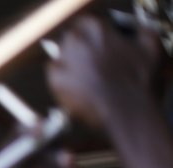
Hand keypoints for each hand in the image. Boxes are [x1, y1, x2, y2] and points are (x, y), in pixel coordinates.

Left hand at [46, 14, 163, 128]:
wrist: (127, 109)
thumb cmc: (139, 80)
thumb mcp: (150, 48)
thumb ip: (140, 34)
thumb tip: (136, 34)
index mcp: (98, 30)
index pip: (86, 24)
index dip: (91, 35)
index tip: (95, 43)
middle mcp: (78, 42)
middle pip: (71, 39)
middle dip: (79, 48)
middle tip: (89, 61)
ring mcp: (65, 61)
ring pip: (59, 55)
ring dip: (68, 62)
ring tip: (82, 75)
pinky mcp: (57, 81)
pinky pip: (53, 75)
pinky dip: (60, 79)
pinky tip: (74, 85)